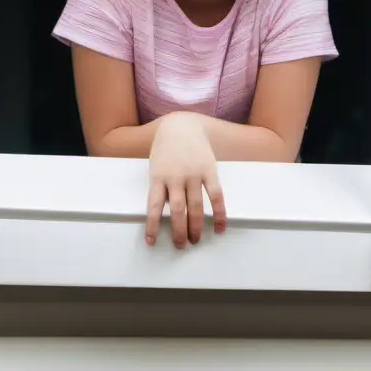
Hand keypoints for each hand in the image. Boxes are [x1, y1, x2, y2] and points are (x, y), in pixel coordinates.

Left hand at [146, 112, 226, 247]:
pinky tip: (219, 226)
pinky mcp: (209, 170)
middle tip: (180, 245)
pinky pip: (216, 196)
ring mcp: (193, 174)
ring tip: (195, 239)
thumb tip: (167, 213)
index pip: (154, 207)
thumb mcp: (156, 167)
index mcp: (158, 177)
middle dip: (179, 232)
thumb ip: (160, 188)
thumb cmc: (166, 149)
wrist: (181, 125)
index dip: (152, 226)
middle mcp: (176, 177)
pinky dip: (219, 213)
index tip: (151, 241)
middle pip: (178, 211)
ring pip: (196, 207)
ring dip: (196, 227)